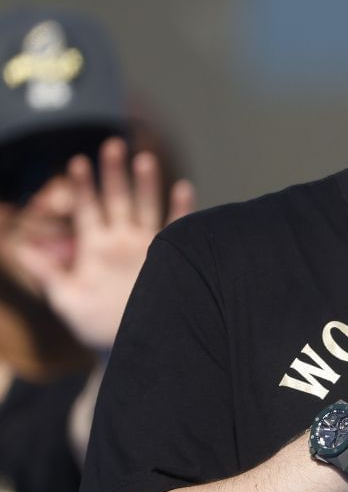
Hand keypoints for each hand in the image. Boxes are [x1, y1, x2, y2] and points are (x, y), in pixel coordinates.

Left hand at [13, 138, 195, 354]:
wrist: (132, 346)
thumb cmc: (94, 325)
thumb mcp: (66, 298)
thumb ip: (46, 271)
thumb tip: (19, 246)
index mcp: (95, 246)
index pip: (87, 208)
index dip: (82, 186)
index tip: (76, 162)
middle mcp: (122, 240)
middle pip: (117, 199)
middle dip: (114, 173)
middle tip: (112, 145)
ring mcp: (147, 247)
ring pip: (146, 208)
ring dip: (146, 184)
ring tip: (144, 159)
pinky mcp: (170, 259)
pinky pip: (178, 230)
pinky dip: (182, 210)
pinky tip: (183, 188)